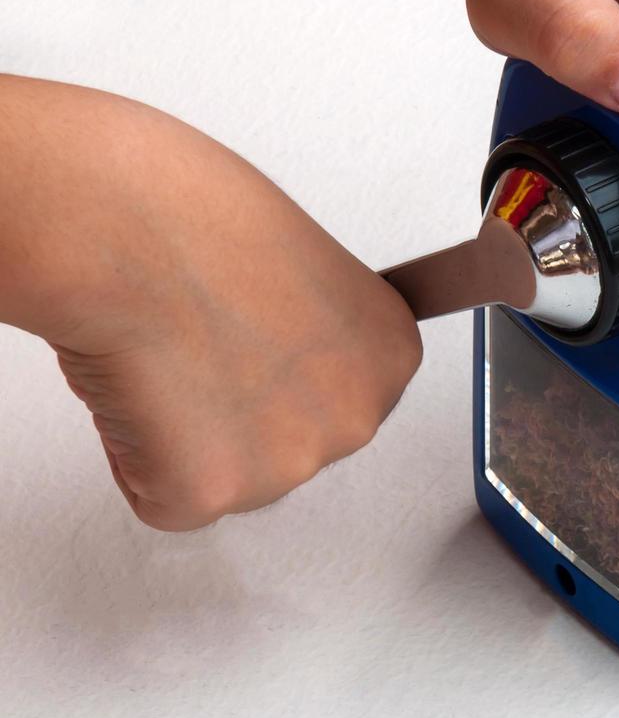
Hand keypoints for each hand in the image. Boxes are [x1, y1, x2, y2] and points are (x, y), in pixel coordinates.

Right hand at [0, 77, 422, 530]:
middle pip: (286, 446)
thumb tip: (281, 365)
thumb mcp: (308, 271)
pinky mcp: (212, 495)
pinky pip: (163, 499)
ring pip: (227, 478)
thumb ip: (313, 337)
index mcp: (390, 355)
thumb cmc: (199, 218)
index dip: (270, 365)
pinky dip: (134, 456)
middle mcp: (358, 417)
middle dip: (235, 410)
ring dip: (184, 435)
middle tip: (197, 345)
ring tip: (165, 359)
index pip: (331, 398)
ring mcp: (288, 465)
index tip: (245, 330)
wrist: (129, 231)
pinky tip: (137, 392)